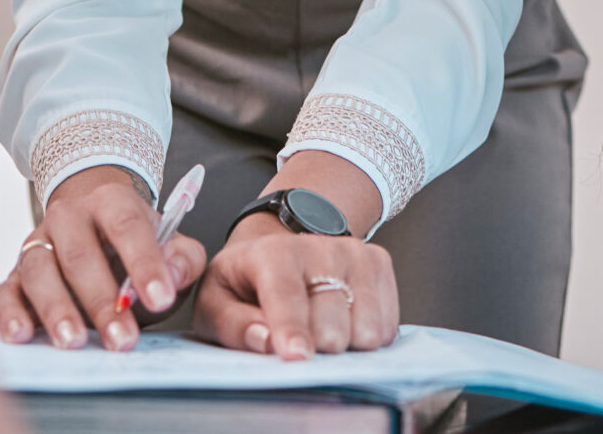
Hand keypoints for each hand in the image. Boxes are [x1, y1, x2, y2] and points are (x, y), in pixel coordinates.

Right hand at [0, 166, 205, 351]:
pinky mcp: (16, 274)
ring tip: (73, 342)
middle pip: (80, 255)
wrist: (92, 221)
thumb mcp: (171, 241)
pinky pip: (4, 291)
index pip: (127, 226)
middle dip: (102, 301)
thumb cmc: (135, 241)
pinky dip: (9, 314)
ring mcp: (38, 244)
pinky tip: (21, 336)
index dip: (145, 262)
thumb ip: (182, 258)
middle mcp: (68, 218)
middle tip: (123, 340)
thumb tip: (171, 277)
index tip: (160, 299)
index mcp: (110, 201)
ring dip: (56, 309)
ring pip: (39, 271)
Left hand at [194, 212, 397, 359]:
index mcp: (270, 253)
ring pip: (366, 327)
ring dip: (346, 347)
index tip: (298, 356)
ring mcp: (354, 252)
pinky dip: (366, 338)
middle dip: (318, 348)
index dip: (292, 328)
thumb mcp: (216, 302)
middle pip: (331, 322)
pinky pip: (387, 326)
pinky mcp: (378, 262)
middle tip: (301, 343)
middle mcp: (318, 245)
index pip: (286, 293)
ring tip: (321, 332)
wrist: (281, 250)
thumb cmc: (245, 284)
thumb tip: (265, 342)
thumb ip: (232, 325)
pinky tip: (344, 325)